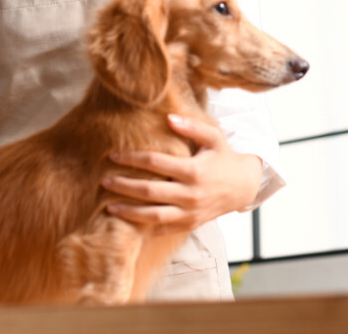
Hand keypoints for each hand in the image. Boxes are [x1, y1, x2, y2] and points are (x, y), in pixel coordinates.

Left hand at [102, 114, 261, 234]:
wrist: (244, 187)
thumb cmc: (224, 158)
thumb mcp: (213, 137)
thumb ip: (191, 126)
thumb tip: (168, 118)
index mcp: (194, 170)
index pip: (156, 162)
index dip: (132, 158)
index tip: (113, 155)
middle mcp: (191, 194)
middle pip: (151, 191)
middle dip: (125, 186)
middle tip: (104, 181)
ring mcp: (190, 213)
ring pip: (154, 216)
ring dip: (130, 212)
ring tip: (109, 207)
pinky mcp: (190, 225)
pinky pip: (163, 230)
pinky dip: (144, 229)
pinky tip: (126, 225)